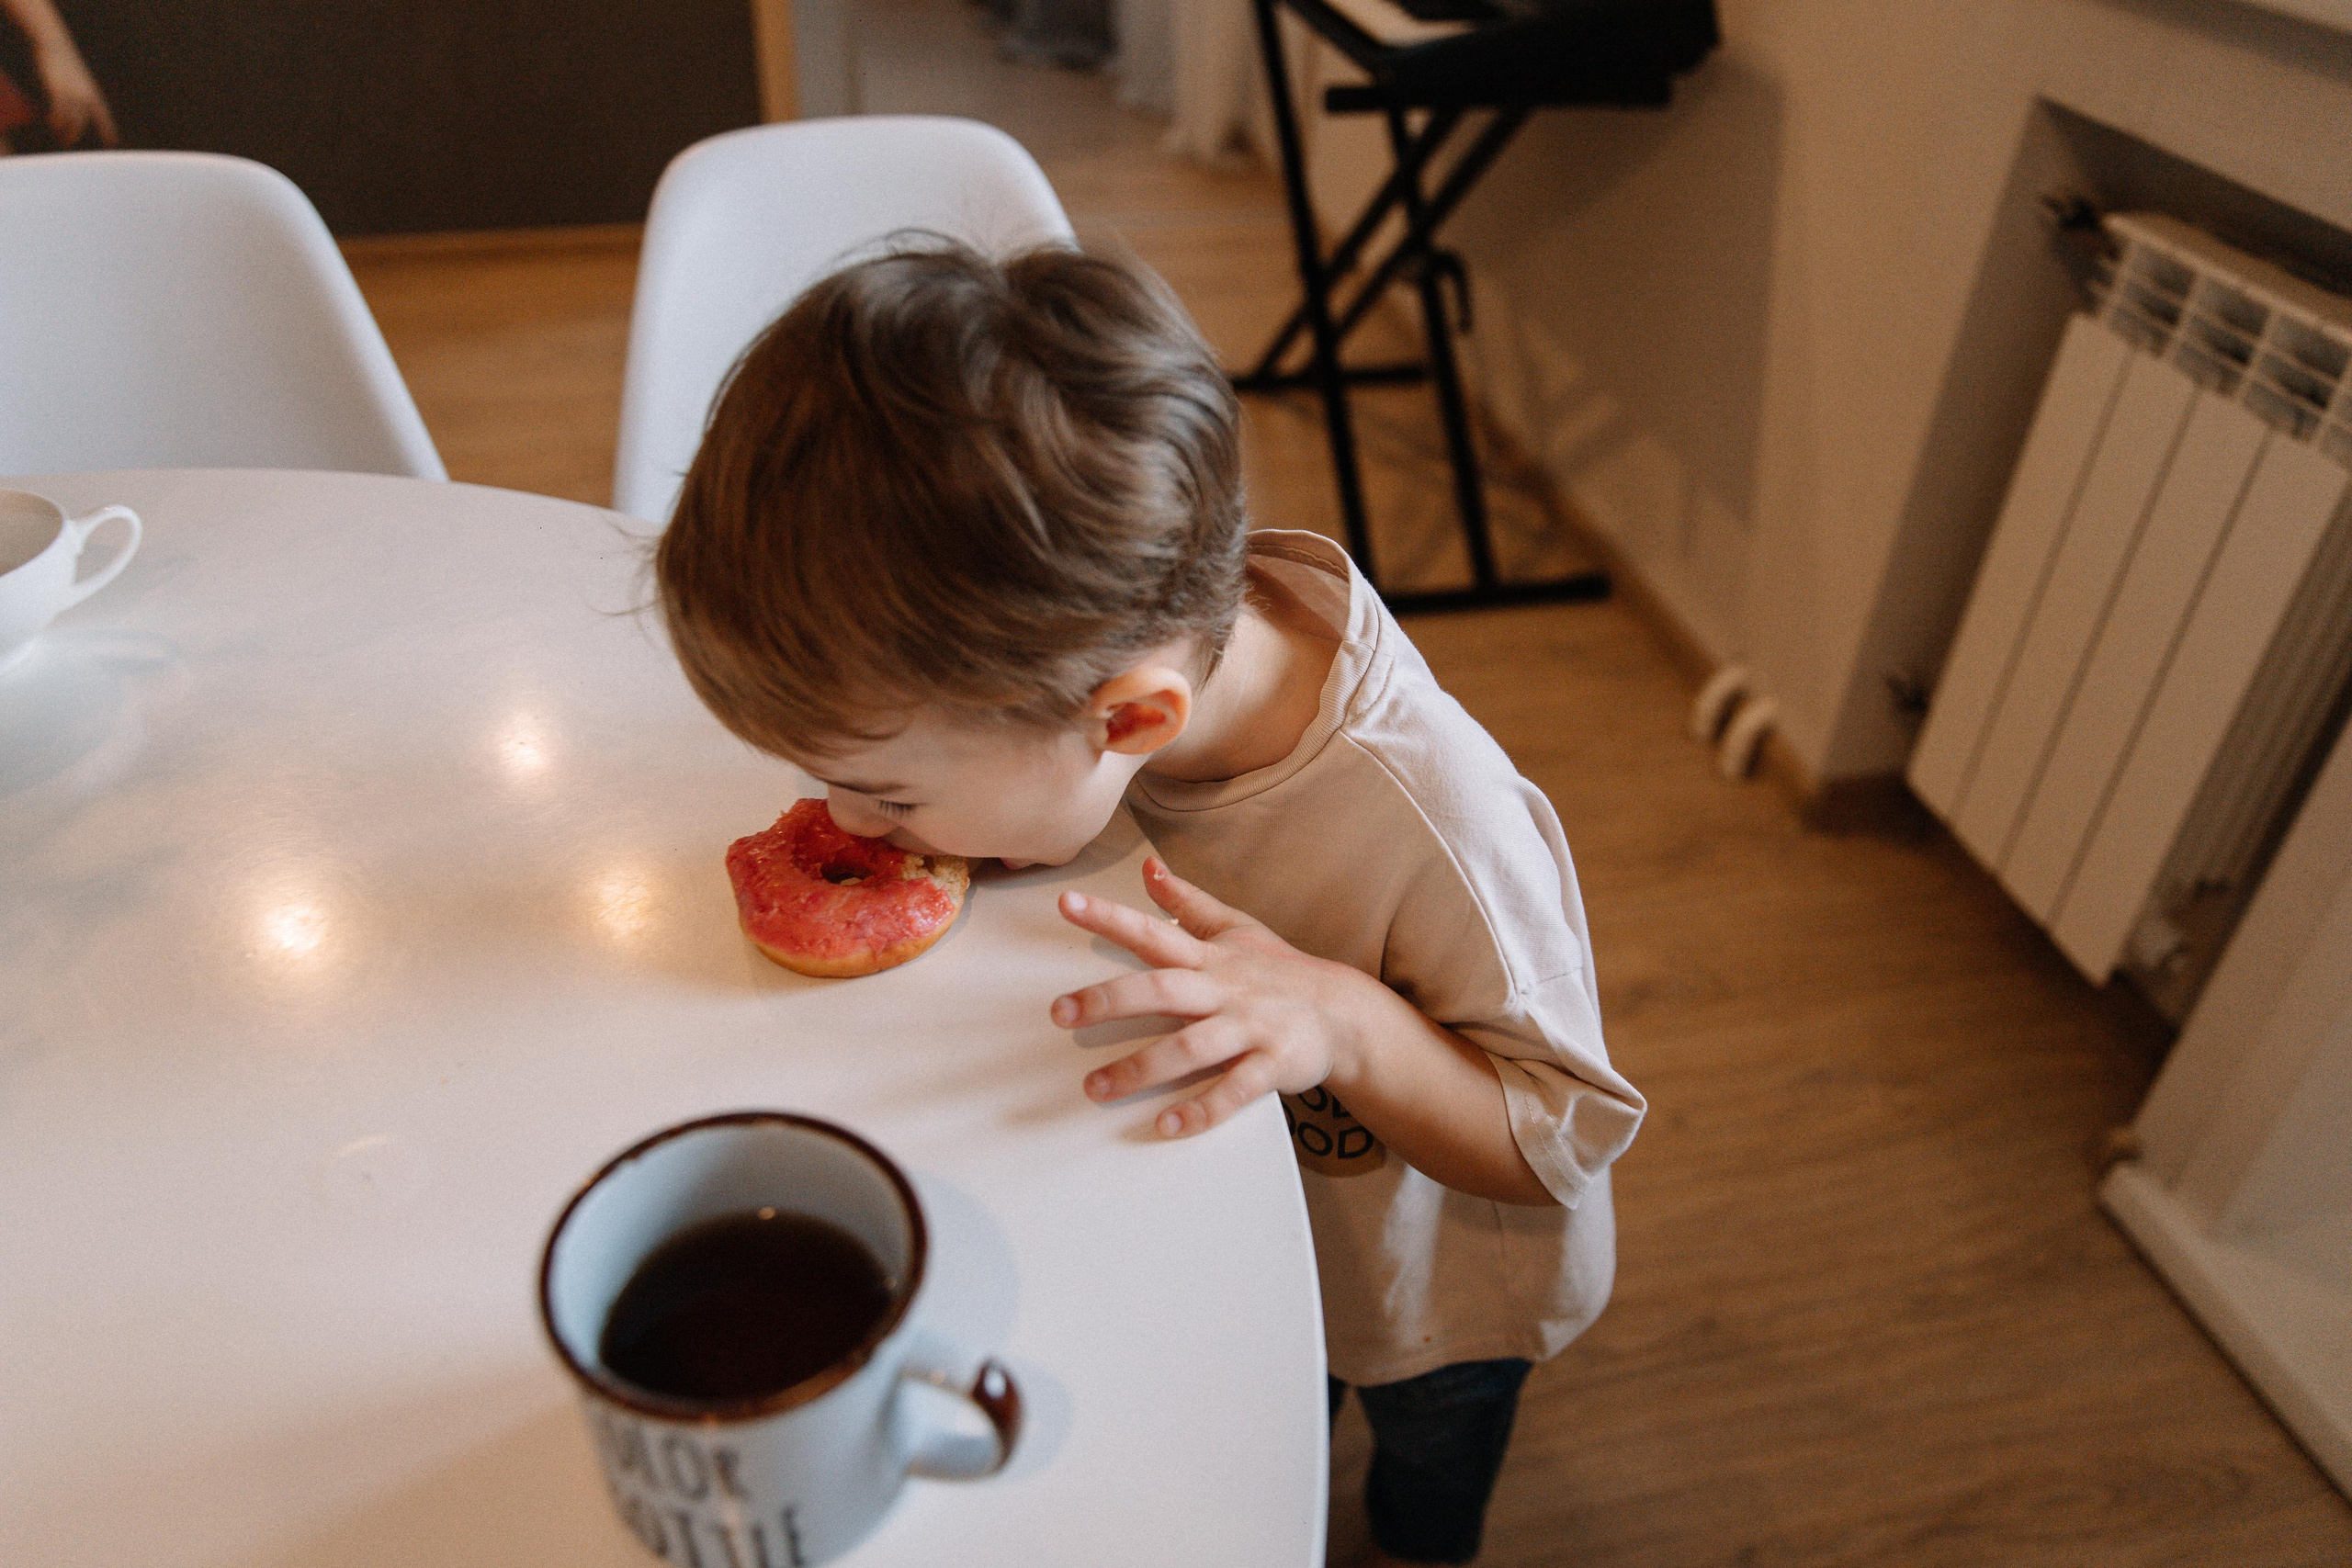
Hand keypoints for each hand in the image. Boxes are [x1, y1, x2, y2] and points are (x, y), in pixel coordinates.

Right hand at [37, 38, 115, 146]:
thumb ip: (81, 95)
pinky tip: (53, 124)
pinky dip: (57, 120)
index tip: (111, 143)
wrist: (56, 46)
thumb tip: (78, 109)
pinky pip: (59, 110)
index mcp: (94, 95)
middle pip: (83, 122)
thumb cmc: (67, 64)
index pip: (104, 117)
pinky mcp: (58, 90)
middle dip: (75, 133)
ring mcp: (73, 94)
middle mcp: (86, 97)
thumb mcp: (79, 81)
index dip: (108, 130)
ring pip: (72, 119)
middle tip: (68, 142)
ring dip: (66, 130)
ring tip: (60, 137)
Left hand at [1051, 858, 1369, 1137]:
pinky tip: (1168, 1124)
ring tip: (1096, 1087)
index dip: (1111, 917)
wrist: (1344, 1014)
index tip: (1067, 905)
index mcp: (1211, 958)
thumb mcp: (1236, 929)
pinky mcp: (1273, 1065)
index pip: (1154, 931)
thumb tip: (1149, 868)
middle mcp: (1226, 990)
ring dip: (1141, 1068)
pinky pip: (1235, 1089)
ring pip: (1191, 1047)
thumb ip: (1187, 902)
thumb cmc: (1278, 972)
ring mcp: (1250, 1028)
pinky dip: (1202, 1109)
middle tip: (1060, 1012)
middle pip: (1163, 990)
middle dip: (1110, 1000)